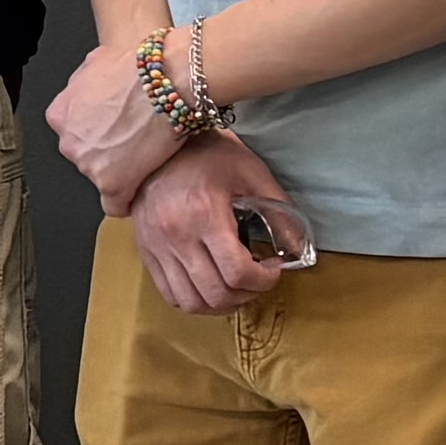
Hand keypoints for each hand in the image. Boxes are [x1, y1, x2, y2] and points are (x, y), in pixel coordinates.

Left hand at [43, 34, 195, 209]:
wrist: (166, 80)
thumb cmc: (137, 67)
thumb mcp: (95, 63)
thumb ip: (83, 84)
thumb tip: (87, 90)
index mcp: (60, 115)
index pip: (72, 133)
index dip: (97, 131)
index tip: (113, 130)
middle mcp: (68, 142)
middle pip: (85, 157)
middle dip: (106, 151)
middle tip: (133, 140)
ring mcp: (88, 166)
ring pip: (101, 178)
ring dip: (121, 172)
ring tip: (147, 156)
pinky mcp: (112, 185)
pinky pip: (115, 205)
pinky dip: (127, 200)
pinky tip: (140, 189)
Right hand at [132, 134, 295, 314]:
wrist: (158, 139)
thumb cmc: (207, 153)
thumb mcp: (251, 172)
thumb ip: (280, 210)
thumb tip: (299, 247)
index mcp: (203, 214)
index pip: (237, 273)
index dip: (264, 282)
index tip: (273, 270)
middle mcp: (175, 235)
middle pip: (216, 294)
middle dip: (246, 295)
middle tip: (257, 281)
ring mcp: (156, 245)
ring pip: (190, 302)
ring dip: (220, 305)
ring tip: (235, 288)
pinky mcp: (145, 250)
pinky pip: (169, 294)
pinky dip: (193, 300)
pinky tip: (209, 285)